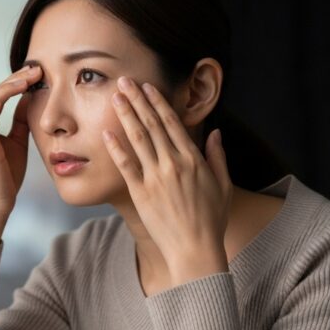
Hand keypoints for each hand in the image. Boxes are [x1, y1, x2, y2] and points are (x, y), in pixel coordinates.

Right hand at [0, 65, 41, 243]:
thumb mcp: (17, 141)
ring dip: (8, 87)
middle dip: (15, 79)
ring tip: (28, 78)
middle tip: (38, 69)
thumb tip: (31, 97)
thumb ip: (21, 120)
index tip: (38, 72)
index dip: (17, 82)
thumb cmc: (6, 176)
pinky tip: (5, 97)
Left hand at [102, 76, 232, 288]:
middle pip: (152, 124)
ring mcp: (156, 178)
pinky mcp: (141, 193)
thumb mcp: (222, 185)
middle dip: (137, 100)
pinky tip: (106, 132)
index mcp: (194, 159)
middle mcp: (174, 163)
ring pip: (138, 139)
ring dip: (125, 115)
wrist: (195, 249)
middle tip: (124, 81)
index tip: (147, 86)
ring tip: (114, 97)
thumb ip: (218, 157)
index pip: (172, 123)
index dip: (158, 102)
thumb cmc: (211, 220)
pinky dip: (116, 147)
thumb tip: (215, 133)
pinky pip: (126, 166)